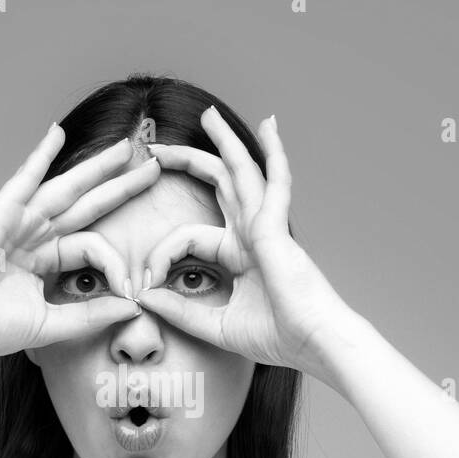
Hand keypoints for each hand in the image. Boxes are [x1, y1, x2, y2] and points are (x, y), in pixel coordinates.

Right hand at [0, 124, 158, 363]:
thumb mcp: (51, 324)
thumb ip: (90, 315)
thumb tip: (133, 308)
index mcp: (43, 259)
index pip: (91, 245)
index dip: (116, 264)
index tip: (131, 290)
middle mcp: (33, 234)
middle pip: (87, 203)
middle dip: (120, 186)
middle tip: (155, 168)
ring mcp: (17, 219)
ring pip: (67, 187)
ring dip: (97, 166)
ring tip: (127, 147)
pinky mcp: (1, 212)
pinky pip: (25, 177)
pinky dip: (41, 154)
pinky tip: (57, 132)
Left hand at [135, 107, 357, 380]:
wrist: (314, 343)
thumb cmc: (278, 337)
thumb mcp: (215, 325)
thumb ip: (180, 311)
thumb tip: (144, 296)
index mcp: (240, 255)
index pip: (188, 237)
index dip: (161, 256)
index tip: (145, 285)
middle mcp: (253, 234)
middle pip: (220, 185)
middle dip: (190, 161)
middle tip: (159, 147)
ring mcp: (266, 227)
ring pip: (242, 172)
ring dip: (226, 141)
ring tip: (209, 114)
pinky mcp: (276, 227)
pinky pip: (275, 181)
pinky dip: (275, 153)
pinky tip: (270, 126)